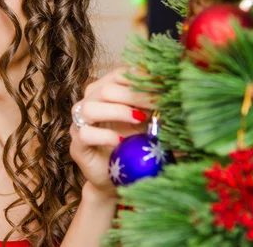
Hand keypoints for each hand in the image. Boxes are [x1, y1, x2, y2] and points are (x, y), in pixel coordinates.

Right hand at [69, 67, 154, 197]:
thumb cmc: (134, 144)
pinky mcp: (77, 145)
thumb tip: (175, 91)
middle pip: (106, 88)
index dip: (140, 78)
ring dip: (118, 111)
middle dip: (134, 94)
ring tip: (139, 119)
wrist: (119, 178)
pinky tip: (122, 142)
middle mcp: (89, 102)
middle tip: (157, 103)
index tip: (163, 86)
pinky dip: (105, 136)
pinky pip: (85, 134)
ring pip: (90, 107)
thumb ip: (155, 106)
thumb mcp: (148, 121)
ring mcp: (79, 123)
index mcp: (105, 89)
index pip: (119, 74)